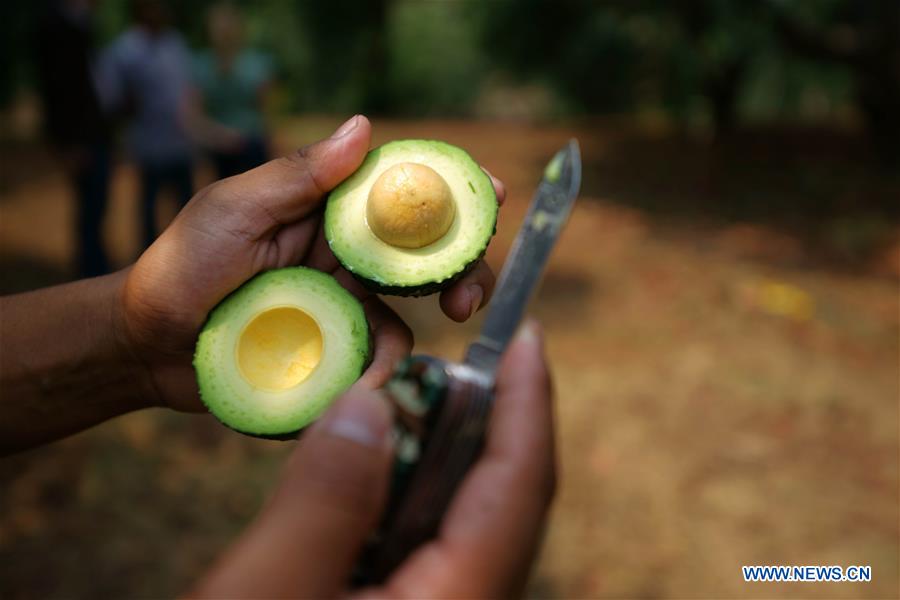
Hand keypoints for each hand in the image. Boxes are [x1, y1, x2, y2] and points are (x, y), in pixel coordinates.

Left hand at [118, 115, 506, 411]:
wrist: (148, 345)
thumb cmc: (184, 266)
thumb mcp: (235, 211)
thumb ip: (299, 176)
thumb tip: (364, 126)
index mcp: (329, 215)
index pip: (403, 196)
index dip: (451, 194)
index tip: (494, 196)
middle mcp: (346, 259)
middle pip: (425, 258)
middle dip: (463, 272)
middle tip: (469, 299)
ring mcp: (343, 309)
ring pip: (410, 316)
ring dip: (414, 339)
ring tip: (389, 365)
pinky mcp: (334, 354)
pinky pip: (373, 361)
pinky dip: (374, 374)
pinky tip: (357, 387)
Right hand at [190, 321, 555, 597]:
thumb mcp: (264, 597)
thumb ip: (324, 500)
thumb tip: (374, 404)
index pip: (518, 488)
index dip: (530, 404)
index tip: (527, 338)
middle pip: (503, 503)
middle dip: (485, 423)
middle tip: (454, 363)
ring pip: (466, 525)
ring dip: (442, 460)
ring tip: (410, 408)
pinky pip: (430, 550)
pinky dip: (409, 501)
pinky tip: (376, 478)